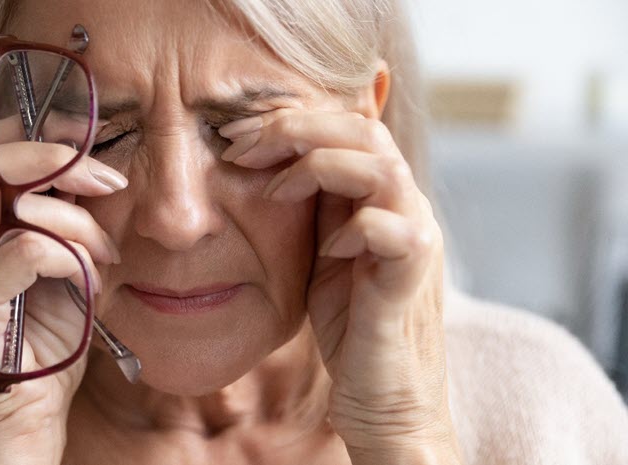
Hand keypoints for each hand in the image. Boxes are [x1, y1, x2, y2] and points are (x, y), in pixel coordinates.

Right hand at [0, 124, 126, 463]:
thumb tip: (85, 163)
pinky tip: (88, 281)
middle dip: (60, 163)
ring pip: (15, 205)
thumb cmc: (42, 345)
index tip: (91, 154)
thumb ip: (55, 216)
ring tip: (103, 256)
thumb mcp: (54, 265)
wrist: (25, 422)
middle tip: (108, 184)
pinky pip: (28, 248)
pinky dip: (72, 257)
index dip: (39, 143)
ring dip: (78, 224)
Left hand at [220, 110, 460, 463]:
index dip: (291, 119)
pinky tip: (326, 247)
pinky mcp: (411, 277)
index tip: (236, 133)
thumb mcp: (321, 250)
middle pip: (364, 130)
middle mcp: (406, 206)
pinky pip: (390, 229)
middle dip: (294, 128)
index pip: (347, 125)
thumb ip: (313, 204)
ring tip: (272, 189)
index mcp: (383, 195)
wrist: (383, 394)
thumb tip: (268, 159)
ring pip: (380, 166)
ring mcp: (416, 238)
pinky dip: (353, 227)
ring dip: (316, 166)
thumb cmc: (350, 323)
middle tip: (240, 145)